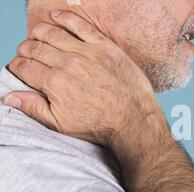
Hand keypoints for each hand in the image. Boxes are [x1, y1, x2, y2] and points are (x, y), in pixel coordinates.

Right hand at [6, 10, 156, 145]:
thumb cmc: (100, 124)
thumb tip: (10, 96)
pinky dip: (65, 18)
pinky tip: (56, 16)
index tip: (19, 68)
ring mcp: (86, 52)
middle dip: (25, 50)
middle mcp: (67, 64)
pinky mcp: (104, 46)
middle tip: (26, 54)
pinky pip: (80, 25)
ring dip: (39, 32)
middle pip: (34, 48)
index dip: (17, 66)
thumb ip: (34, 108)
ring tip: (36, 36)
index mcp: (54, 83)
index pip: (23, 66)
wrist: (133, 118)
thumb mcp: (62, 124)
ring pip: (53, 33)